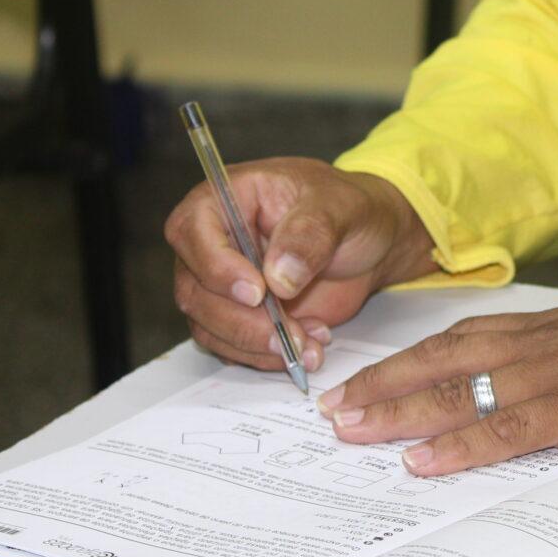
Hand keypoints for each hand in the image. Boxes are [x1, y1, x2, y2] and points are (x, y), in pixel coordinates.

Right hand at [164, 156, 434, 372]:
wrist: (366, 241)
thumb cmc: (347, 209)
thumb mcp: (340, 208)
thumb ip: (310, 235)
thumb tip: (278, 277)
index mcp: (223, 200)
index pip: (191, 232)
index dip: (216, 267)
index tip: (257, 292)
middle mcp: (210, 244)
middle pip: (195, 293)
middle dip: (243, 323)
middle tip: (290, 336)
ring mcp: (220, 286)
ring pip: (209, 327)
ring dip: (257, 346)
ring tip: (310, 345)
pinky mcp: (239, 317)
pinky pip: (233, 347)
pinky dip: (266, 356)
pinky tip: (309, 347)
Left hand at [316, 288, 557, 474]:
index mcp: (556, 327)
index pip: (468, 337)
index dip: (414, 357)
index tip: (374, 374)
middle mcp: (544, 344)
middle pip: (445, 357)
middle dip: (385, 382)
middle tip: (334, 404)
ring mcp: (557, 375)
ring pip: (461, 390)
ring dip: (401, 411)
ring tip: (354, 431)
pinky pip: (506, 430)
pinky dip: (460, 446)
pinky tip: (423, 461)